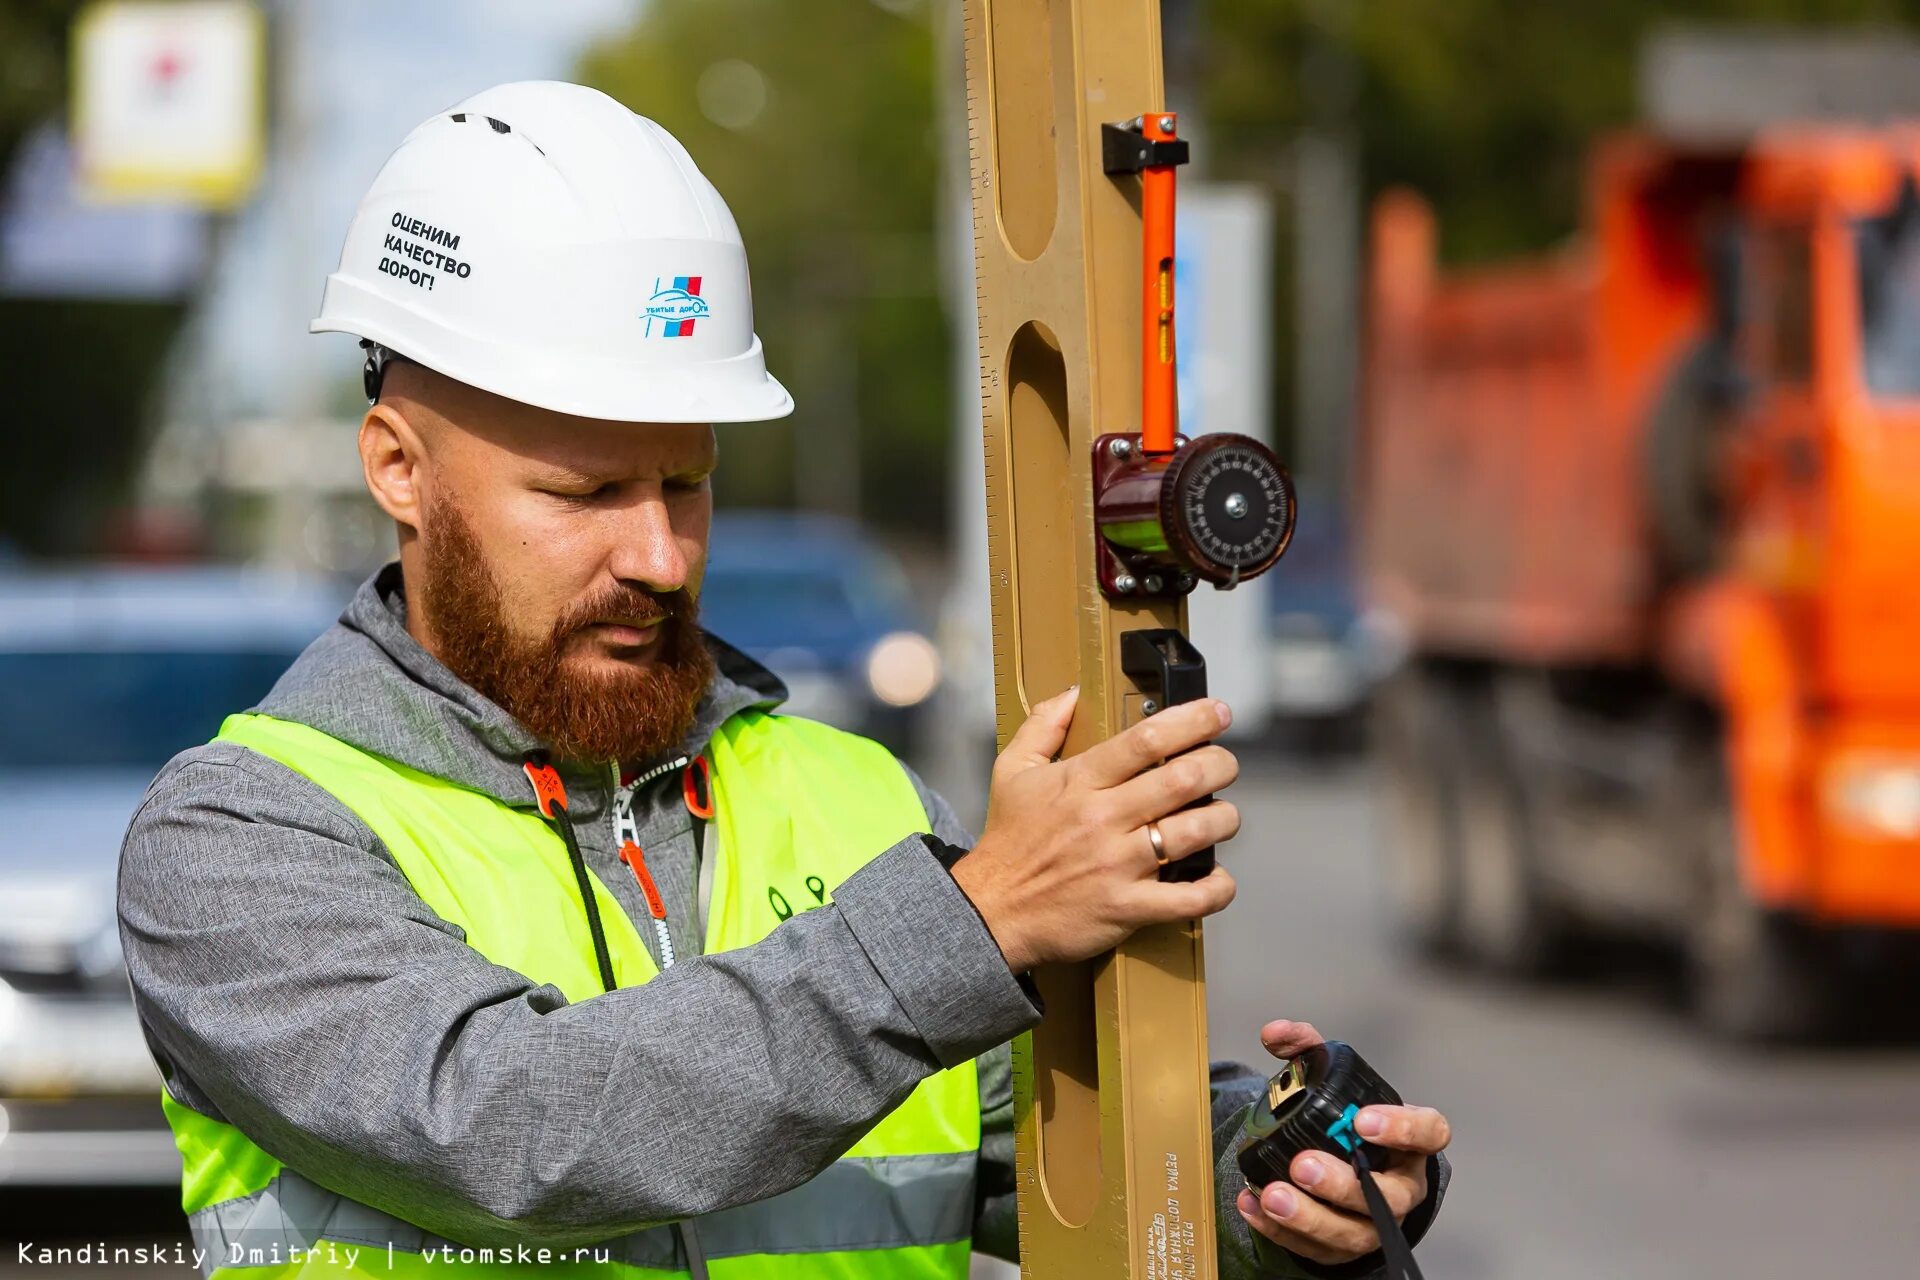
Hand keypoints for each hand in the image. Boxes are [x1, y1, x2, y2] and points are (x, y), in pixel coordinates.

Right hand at [951, 686, 1239, 971]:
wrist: (989, 910)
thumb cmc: (1007, 841)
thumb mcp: (1011, 771)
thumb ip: (1042, 726)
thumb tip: (1073, 692)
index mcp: (1080, 781)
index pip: (1147, 740)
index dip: (1194, 721)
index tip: (1219, 713)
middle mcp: (1103, 819)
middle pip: (1183, 780)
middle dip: (1220, 765)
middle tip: (1225, 765)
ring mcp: (1117, 865)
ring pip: (1194, 833)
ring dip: (1223, 820)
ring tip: (1223, 817)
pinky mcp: (1127, 908)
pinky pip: (1189, 898)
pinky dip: (1217, 887)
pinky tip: (1219, 878)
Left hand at [1235, 1021, 1451, 1267]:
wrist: (1337, 1166)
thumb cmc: (1344, 1125)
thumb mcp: (1329, 1080)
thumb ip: (1305, 1050)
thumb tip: (1274, 1032)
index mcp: (1409, 1142)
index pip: (1429, 1133)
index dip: (1403, 1128)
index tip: (1362, 1119)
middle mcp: (1399, 1186)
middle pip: (1387, 1196)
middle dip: (1342, 1184)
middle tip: (1303, 1164)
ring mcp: (1373, 1223)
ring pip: (1353, 1232)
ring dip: (1309, 1217)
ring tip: (1273, 1195)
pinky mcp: (1341, 1248)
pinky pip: (1316, 1248)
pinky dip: (1281, 1231)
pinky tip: (1255, 1207)